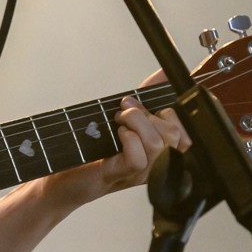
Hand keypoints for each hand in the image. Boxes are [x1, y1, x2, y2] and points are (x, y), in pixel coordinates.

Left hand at [42, 76, 189, 210]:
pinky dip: (127, 138)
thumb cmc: (94, 150)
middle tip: (125, 111)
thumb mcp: (124, 118)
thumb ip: (146, 98)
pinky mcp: (122, 174)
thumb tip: (163, 74)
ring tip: (119, 120)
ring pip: (157, 143)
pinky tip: (117, 135)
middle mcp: (158, 165)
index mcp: (164, 151)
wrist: (63, 178)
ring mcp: (142, 173)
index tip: (150, 103)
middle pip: (174, 134)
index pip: (188, 133)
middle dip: (147, 112)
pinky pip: (138, 157)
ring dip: (135, 121)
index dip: (172, 112)